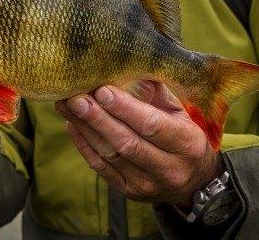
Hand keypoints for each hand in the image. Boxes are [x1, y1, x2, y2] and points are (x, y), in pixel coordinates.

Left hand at [56, 81, 219, 205]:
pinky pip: (100, 167)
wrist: (193, 182)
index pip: (152, 125)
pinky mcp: (128, 191)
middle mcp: (169, 169)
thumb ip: (158, 93)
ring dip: (85, 128)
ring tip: (66, 105)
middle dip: (98, 118)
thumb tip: (129, 67)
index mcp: (187, 144)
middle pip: (127, 142)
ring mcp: (147, 184)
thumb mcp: (182, 113)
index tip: (102, 90)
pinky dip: (83, 145)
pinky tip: (71, 124)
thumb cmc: (183, 136)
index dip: (126, 108)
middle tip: (75, 97)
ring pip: (110, 155)